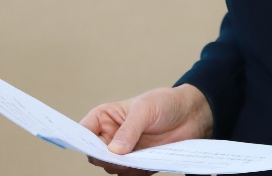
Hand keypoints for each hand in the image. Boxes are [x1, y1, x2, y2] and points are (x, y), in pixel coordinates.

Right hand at [80, 84, 212, 174]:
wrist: (191, 114)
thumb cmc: (164, 103)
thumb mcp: (145, 109)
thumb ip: (129, 129)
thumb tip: (114, 151)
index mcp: (105, 118)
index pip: (83, 131)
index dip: (80, 139)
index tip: (87, 146)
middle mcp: (110, 137)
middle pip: (95, 154)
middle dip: (104, 157)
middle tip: (118, 155)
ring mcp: (124, 152)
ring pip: (111, 168)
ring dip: (121, 166)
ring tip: (137, 157)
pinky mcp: (138, 165)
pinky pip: (129, 175)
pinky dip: (135, 172)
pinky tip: (147, 162)